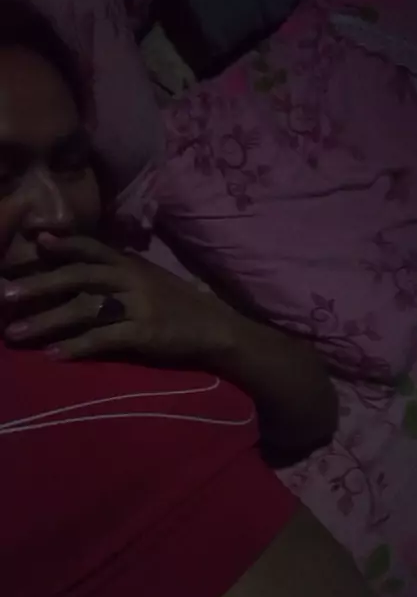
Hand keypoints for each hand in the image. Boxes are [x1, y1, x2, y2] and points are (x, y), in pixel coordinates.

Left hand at [1, 233, 235, 361]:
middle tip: (6, 295)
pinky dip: (77, 347)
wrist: (215, 327)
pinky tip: (54, 355)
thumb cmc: (177, 303)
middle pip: (78, 276)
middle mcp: (131, 278)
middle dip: (39, 285)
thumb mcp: (149, 278)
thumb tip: (79, 266)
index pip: (91, 247)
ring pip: (84, 309)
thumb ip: (117, 270)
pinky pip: (104, 338)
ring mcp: (139, 305)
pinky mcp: (145, 332)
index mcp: (130, 263)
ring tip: (16, 333)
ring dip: (46, 321)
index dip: (62, 243)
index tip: (33, 241)